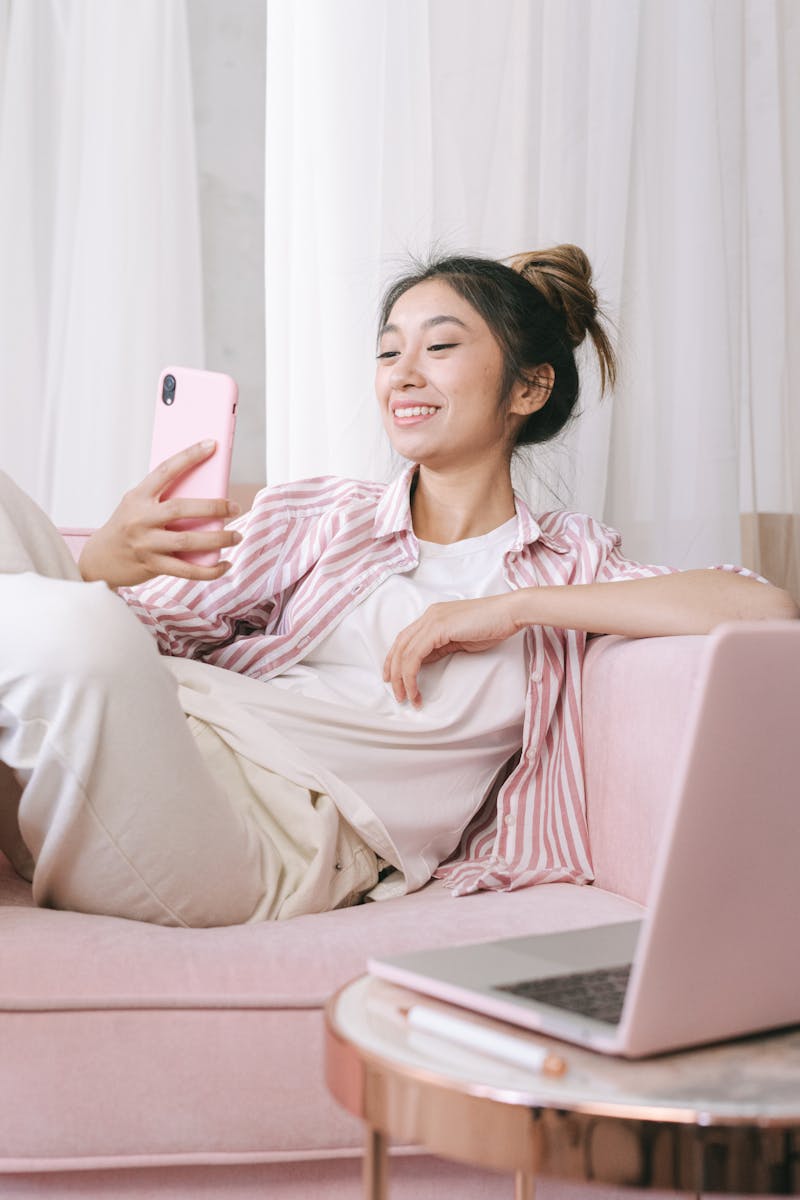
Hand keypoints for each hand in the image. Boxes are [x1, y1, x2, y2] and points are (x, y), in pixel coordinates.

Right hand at [78, 441, 242, 588]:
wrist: (99, 559)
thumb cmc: (127, 527)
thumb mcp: (137, 505)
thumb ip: (163, 499)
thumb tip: (206, 493)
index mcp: (138, 496)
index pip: (165, 470)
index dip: (189, 456)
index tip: (211, 444)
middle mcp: (140, 518)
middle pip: (181, 509)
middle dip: (213, 507)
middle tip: (235, 507)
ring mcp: (145, 543)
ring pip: (187, 541)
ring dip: (217, 539)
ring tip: (236, 536)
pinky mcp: (152, 565)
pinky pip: (186, 569)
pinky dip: (209, 570)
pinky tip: (224, 564)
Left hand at [382, 593, 522, 706]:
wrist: (509, 613)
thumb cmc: (492, 626)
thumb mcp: (460, 640)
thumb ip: (441, 647)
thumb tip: (425, 660)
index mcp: (433, 616)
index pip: (405, 639)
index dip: (395, 659)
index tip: (394, 678)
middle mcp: (429, 616)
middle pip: (399, 645)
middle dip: (393, 671)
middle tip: (396, 692)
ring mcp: (432, 620)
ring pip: (404, 652)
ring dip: (401, 677)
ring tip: (405, 696)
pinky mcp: (438, 628)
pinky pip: (415, 655)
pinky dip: (411, 674)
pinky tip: (414, 688)